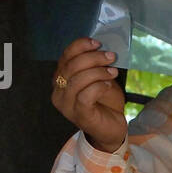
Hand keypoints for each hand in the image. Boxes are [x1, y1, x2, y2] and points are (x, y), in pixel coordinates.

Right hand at [51, 37, 127, 153]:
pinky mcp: (79, 115)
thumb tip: (102, 47)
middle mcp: (58, 92)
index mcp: (60, 80)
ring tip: (113, 72)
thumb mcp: (98, 78)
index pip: (65, 57)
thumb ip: (94, 65)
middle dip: (93, 58)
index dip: (80, 46)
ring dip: (98, 71)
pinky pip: (86, 95)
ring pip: (78, 79)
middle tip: (111, 57)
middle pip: (71, 66)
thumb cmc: (104, 103)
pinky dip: (99, 86)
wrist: (111, 129)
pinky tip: (108, 85)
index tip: (98, 43)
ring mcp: (67, 105)